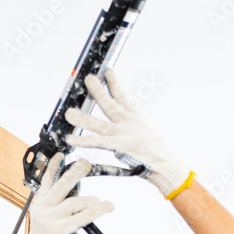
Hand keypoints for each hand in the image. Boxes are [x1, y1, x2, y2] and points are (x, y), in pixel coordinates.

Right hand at [25, 153, 113, 233]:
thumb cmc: (49, 231)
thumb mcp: (46, 212)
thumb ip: (56, 199)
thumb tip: (76, 182)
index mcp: (40, 202)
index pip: (46, 180)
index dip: (52, 166)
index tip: (60, 154)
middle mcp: (45, 208)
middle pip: (61, 186)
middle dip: (74, 173)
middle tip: (86, 163)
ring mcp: (53, 219)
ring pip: (75, 202)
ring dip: (90, 200)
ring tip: (97, 201)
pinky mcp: (63, 230)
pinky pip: (84, 216)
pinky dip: (97, 210)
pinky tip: (107, 205)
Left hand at [65, 70, 192, 198]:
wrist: (164, 162)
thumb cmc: (153, 148)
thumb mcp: (143, 129)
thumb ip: (132, 121)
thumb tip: (127, 115)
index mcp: (133, 117)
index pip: (122, 96)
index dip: (114, 83)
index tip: (108, 71)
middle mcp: (125, 123)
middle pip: (109, 104)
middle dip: (98, 92)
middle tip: (88, 79)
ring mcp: (120, 134)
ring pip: (98, 124)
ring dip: (82, 118)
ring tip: (69, 113)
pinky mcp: (117, 146)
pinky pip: (97, 143)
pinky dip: (83, 141)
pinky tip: (71, 139)